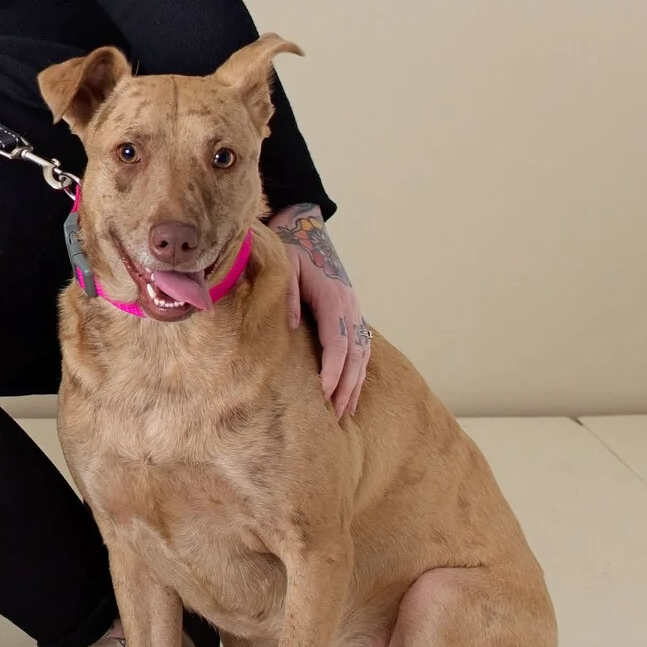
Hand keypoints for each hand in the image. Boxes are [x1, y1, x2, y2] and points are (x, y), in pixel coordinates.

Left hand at [272, 204, 368, 416]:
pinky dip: (358, 372)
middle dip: (347, 385)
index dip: (333, 369)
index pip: (337, 342)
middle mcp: (349, 307)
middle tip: (336, 413)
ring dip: (355, 383)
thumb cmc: (291, 251)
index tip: (324, 392)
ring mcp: (353, 311)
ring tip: (345, 411)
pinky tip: (351, 391)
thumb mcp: (284, 266)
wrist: (305, 232)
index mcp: (333, 298)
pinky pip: (360, 348)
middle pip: (355, 354)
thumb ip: (288, 294)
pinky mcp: (349, 315)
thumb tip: (291, 325)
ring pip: (362, 354)